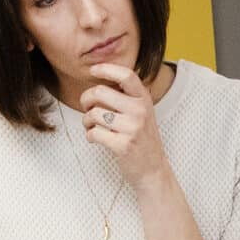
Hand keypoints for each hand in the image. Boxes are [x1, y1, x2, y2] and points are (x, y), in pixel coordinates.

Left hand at [80, 62, 168, 188]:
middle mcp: (140, 111)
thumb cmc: (142, 140)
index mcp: (144, 100)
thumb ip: (126, 97)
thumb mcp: (142, 113)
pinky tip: (95, 138)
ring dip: (86, 120)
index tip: (93, 70)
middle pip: (100, 92)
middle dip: (86, 99)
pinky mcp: (122, 145)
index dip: (106, 69)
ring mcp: (132, 128)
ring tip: (91, 126)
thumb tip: (99, 81)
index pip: (126, 75)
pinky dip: (89, 135)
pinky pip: (93, 133)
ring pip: (93, 113)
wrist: (153, 170)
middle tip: (86, 107)